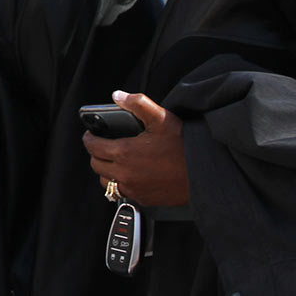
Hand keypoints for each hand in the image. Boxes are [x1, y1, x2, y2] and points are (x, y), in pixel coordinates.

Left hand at [82, 90, 190, 207]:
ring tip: (115, 161)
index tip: (91, 134)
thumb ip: (138, 104)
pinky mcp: (143, 199)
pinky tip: (130, 176)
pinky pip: (122, 194)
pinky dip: (121, 185)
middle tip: (103, 146)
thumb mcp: (162, 118)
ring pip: (106, 182)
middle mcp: (125, 174)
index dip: (89, 138)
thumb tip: (118, 96)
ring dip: (106, 172)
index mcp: (124, 153)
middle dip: (96, 154)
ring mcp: (134, 189)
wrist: (206, 173)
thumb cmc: (185, 146)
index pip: (92, 147)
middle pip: (96, 165)